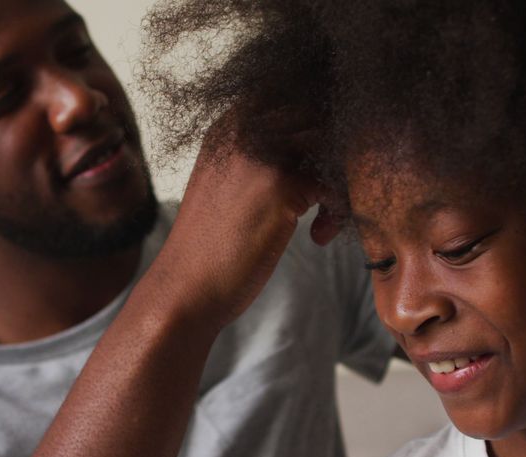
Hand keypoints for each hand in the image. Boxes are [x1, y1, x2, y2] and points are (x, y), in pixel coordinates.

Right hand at [144, 120, 338, 329]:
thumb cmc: (212, 246)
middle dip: (334, 156)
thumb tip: (315, 144)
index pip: (294, 98)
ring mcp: (262, 152)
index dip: (318, 129)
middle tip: (327, 198)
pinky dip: (338, 210)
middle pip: (319, 117)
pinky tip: (319, 236)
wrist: (186, 288)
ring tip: (325, 218)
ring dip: (339, 182)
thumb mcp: (227, 184)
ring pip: (331, 147)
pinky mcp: (281, 183)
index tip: (319, 169)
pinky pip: (335, 183)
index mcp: (228, 126)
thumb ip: (261, 157)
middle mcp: (243, 128)